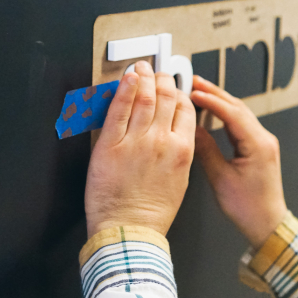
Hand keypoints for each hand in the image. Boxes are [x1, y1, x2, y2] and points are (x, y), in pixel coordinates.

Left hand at [85, 61, 196, 238]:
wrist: (130, 231)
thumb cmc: (153, 213)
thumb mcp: (179, 180)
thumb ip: (179, 152)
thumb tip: (174, 133)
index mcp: (183, 151)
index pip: (186, 110)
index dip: (180, 93)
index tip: (175, 87)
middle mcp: (163, 142)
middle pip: (167, 99)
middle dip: (163, 80)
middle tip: (158, 72)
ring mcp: (137, 142)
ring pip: (144, 98)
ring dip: (144, 77)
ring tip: (142, 67)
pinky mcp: (112, 145)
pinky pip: (119, 110)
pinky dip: (125, 89)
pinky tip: (128, 78)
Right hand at [190, 76, 287, 249]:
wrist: (267, 223)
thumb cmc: (249, 208)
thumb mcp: (221, 179)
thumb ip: (206, 152)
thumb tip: (192, 130)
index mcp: (258, 145)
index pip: (233, 114)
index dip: (211, 101)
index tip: (193, 92)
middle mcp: (264, 140)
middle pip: (238, 108)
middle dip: (215, 94)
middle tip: (194, 82)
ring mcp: (263, 142)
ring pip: (240, 114)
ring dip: (220, 101)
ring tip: (200, 92)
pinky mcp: (259, 147)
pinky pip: (241, 124)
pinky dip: (226, 114)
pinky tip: (213, 111)